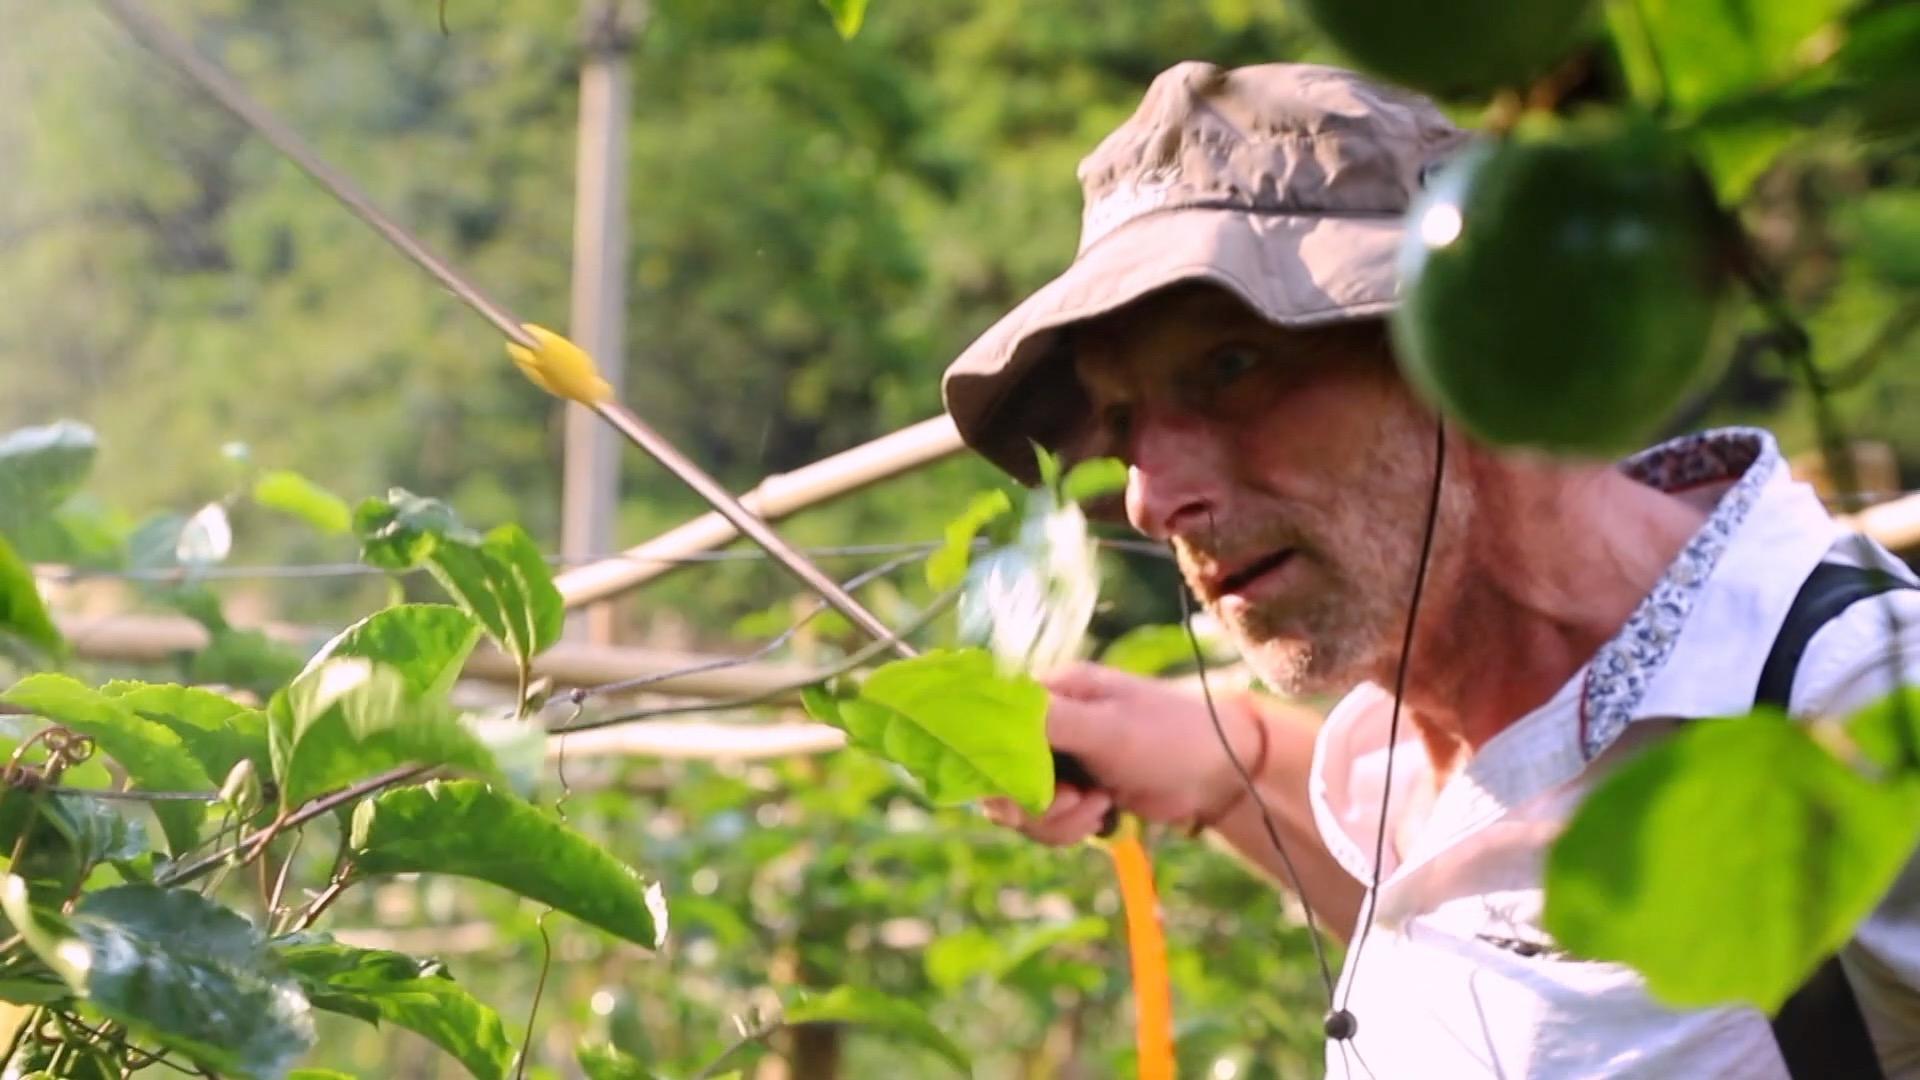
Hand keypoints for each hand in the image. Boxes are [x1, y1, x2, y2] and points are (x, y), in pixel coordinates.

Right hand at [981, 663, 1261, 845]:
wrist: (1224, 774)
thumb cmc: (1170, 737)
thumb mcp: (1106, 728)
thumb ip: (1045, 721)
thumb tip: (981, 711)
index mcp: (1050, 694)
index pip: (989, 727)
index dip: (993, 765)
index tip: (1021, 790)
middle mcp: (1048, 724)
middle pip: (1000, 776)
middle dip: (1037, 803)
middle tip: (1081, 801)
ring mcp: (1061, 760)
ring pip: (1023, 806)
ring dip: (1058, 821)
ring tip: (1100, 806)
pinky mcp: (1076, 791)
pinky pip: (1048, 821)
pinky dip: (1071, 829)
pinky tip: (1106, 816)